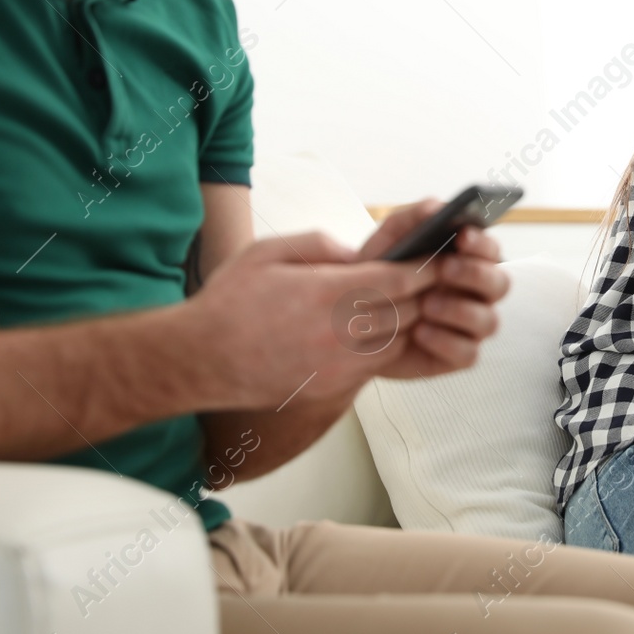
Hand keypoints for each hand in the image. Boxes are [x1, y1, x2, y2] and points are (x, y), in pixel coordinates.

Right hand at [190, 232, 438, 407]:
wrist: (199, 361)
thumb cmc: (229, 302)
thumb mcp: (268, 251)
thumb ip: (320, 245)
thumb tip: (357, 254)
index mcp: (326, 293)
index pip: (397, 280)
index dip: (423, 269)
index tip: (434, 258)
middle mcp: (338, 332)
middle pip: (407, 312)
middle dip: (422, 294)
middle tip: (434, 279)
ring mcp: (337, 365)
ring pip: (397, 341)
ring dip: (408, 322)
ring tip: (409, 304)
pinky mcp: (332, 388)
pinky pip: (376, 366)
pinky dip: (387, 347)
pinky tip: (379, 331)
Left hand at [356, 199, 510, 378]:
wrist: (353, 318)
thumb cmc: (378, 273)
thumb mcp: (388, 240)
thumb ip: (412, 219)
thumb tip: (438, 206)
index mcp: (468, 260)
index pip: (492, 249)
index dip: (483, 243)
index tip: (462, 236)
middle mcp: (478, 293)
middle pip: (500, 284)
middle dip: (474, 274)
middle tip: (444, 269)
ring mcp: (471, 326)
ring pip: (488, 321)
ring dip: (459, 310)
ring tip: (425, 305)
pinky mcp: (458, 355)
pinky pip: (468, 353)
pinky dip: (446, 342)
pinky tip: (420, 332)